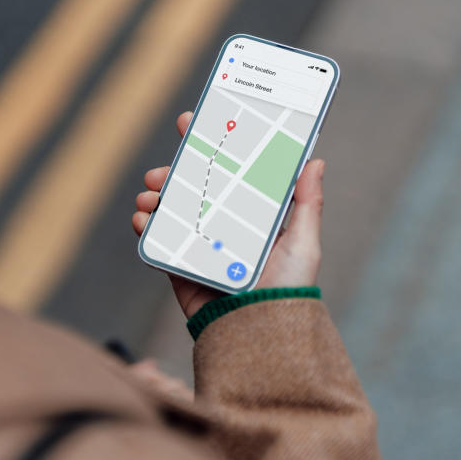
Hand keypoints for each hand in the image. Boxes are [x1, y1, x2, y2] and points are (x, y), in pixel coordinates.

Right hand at [133, 112, 325, 318]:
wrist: (258, 336)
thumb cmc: (286, 291)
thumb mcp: (303, 244)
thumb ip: (306, 204)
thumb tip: (315, 160)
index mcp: (251, 214)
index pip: (229, 172)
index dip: (209, 146)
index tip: (192, 124)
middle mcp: (223, 226)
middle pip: (193, 187)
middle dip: (173, 171)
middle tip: (162, 168)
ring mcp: (199, 245)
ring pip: (171, 209)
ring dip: (156, 195)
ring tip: (150, 194)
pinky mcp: (180, 267)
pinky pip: (158, 241)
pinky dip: (146, 226)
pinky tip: (144, 219)